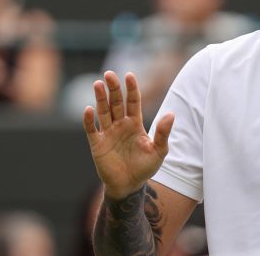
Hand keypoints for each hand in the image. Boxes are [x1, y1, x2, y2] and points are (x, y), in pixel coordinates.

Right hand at [83, 71, 174, 199]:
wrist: (129, 185)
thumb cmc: (145, 167)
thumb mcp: (158, 150)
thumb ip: (163, 133)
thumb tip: (171, 114)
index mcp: (135, 123)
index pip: (133, 101)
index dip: (131, 89)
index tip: (129, 76)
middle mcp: (120, 124)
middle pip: (115, 102)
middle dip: (113, 88)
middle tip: (109, 74)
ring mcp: (108, 133)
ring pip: (103, 111)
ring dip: (100, 98)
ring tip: (98, 84)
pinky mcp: (97, 144)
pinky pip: (92, 129)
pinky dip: (89, 120)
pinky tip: (88, 109)